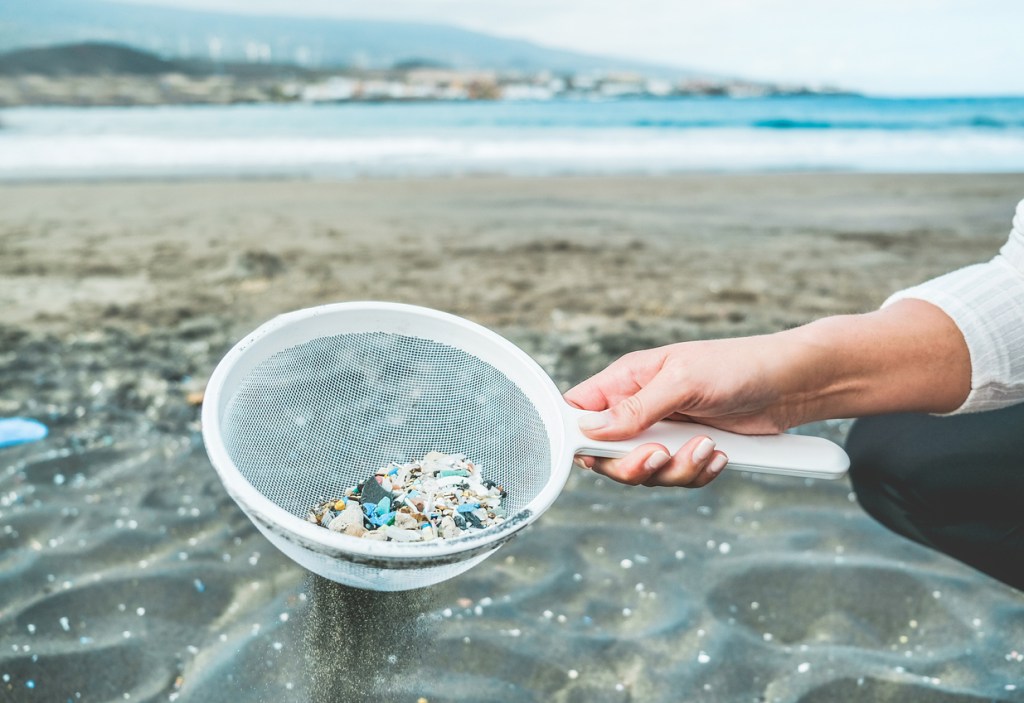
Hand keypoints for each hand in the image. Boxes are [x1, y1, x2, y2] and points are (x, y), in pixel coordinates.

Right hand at [564, 335, 794, 487]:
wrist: (791, 384)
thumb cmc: (737, 366)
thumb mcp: (681, 381)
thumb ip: (635, 408)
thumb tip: (589, 428)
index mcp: (627, 380)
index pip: (579, 411)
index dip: (578, 436)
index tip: (594, 452)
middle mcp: (640, 408)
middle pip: (606, 455)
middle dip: (632, 465)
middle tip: (659, 456)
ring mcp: (665, 432)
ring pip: (644, 473)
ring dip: (675, 470)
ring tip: (707, 447)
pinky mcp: (689, 451)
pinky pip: (677, 477)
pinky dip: (697, 474)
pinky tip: (719, 455)